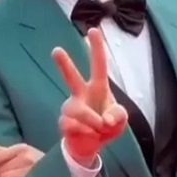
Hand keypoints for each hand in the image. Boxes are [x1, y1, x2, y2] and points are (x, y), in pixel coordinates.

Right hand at [52, 28, 126, 162]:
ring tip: (99, 129)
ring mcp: (71, 108)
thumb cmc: (106, 126)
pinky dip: (86, 132)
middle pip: (72, 77)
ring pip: (78, 111)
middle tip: (56, 50)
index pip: (98, 65)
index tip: (93, 30)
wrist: (91, 146)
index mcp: (98, 88)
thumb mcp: (120, 120)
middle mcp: (81, 94)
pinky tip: (89, 134)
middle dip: (64, 65)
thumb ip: (118, 116)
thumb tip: (106, 119)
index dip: (97, 48)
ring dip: (93, 122)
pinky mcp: (64, 122)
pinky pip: (73, 125)